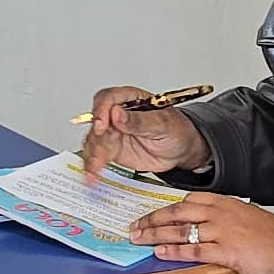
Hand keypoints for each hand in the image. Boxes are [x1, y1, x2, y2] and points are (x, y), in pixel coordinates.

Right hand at [80, 87, 205, 179]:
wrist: (181, 151)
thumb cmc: (176, 130)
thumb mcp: (162, 124)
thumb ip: (139, 120)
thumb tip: (117, 113)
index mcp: (130, 99)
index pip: (108, 98)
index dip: (101, 110)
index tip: (102, 125)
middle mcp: (117, 114)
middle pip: (97, 121)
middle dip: (95, 138)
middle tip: (98, 152)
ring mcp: (113, 132)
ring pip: (94, 140)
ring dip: (92, 155)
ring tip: (94, 169)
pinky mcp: (112, 150)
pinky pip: (97, 156)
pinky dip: (93, 166)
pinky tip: (92, 175)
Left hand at [133, 191, 273, 273]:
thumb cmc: (272, 238)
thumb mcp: (247, 218)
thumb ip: (224, 219)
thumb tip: (204, 227)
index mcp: (225, 203)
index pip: (188, 200)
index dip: (165, 208)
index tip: (151, 214)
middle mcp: (221, 214)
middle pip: (178, 213)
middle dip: (153, 220)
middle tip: (135, 227)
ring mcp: (223, 231)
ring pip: (181, 231)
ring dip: (156, 236)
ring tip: (140, 240)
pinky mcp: (227, 251)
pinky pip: (194, 250)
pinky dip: (174, 252)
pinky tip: (161, 253)